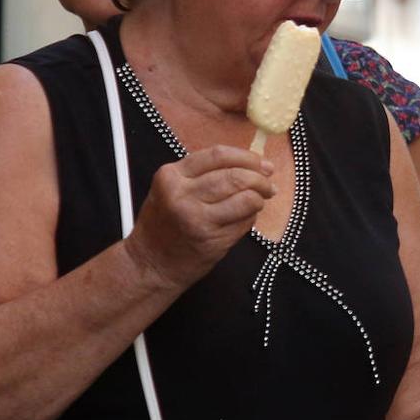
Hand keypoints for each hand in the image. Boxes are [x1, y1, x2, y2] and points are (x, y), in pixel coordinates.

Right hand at [124, 145, 276, 290]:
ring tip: (262, 198)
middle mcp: (182, 195)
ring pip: (245, 197)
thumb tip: (249, 163)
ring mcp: (197, 218)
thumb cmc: (164, 224)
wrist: (151, 264)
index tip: (261, 162)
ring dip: (260, 196)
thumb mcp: (170, 189)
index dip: (246, 157)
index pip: (218, 155)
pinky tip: (247, 217)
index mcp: (171, 176)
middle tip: (269, 182)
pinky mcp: (212, 239)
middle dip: (259, 177)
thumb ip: (201, 174)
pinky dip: (252, 216)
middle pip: (235, 176)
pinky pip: (245, 221)